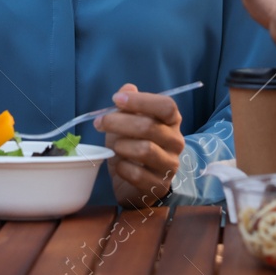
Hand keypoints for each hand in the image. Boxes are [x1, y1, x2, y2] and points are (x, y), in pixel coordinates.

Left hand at [94, 83, 184, 208]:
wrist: (133, 182)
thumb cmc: (131, 146)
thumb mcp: (127, 122)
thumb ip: (128, 105)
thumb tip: (127, 88)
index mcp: (171, 122)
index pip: (166, 106)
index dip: (140, 100)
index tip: (116, 99)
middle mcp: (176, 142)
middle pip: (149, 126)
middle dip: (119, 122)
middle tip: (100, 122)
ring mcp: (170, 165)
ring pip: (145, 150)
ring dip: (121, 146)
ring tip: (114, 147)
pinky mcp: (159, 186)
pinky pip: (137, 174)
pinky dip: (122, 167)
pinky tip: (120, 165)